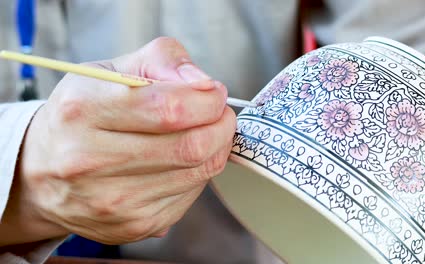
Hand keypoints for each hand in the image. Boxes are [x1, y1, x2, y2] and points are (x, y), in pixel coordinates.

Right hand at [1, 37, 235, 244]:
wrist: (42, 172)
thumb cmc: (81, 115)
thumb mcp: (109, 70)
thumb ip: (162, 59)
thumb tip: (204, 83)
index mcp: (83, 110)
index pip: (170, 109)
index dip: (207, 99)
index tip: (213, 93)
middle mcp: (90, 161)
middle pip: (191, 147)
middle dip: (220, 125)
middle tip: (218, 114)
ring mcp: (112, 201)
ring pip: (197, 173)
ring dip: (214, 149)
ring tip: (201, 133)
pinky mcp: (132, 226)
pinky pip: (190, 197)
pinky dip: (197, 174)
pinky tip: (180, 161)